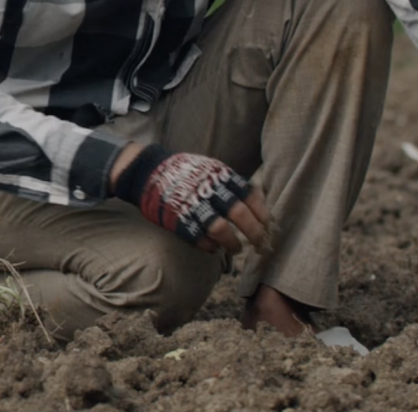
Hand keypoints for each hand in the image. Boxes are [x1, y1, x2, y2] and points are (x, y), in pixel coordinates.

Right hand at [111, 144, 273, 253]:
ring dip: (232, 243)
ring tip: (236, 248)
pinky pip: (200, 240)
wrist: (148, 172)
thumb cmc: (186, 173)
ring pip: (221, 231)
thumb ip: (232, 184)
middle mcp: (209, 191)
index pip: (250, 197)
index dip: (263, 214)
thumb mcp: (211, 169)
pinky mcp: (178, 221)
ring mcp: (193, 206)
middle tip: (261, 244)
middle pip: (239, 216)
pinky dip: (210, 247)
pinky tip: (214, 248)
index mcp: (220, 176)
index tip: (269, 226)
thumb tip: (258, 200)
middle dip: (254, 233)